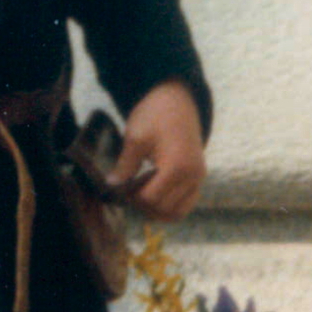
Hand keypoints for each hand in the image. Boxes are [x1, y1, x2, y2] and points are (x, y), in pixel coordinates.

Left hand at [113, 80, 205, 222]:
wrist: (177, 98)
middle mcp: (193, 176)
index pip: (151, 199)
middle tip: (129, 191)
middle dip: (144, 205)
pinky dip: (171, 206)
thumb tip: (112, 187)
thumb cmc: (155, 114)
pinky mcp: (199, 177)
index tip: (121, 187)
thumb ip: (125, 166)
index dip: (132, 197)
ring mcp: (198, 178)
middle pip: (164, 209)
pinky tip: (155, 194)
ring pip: (178, 212)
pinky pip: (187, 204)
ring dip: (158, 210)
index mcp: (177, 166)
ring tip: (142, 194)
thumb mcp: (135, 138)